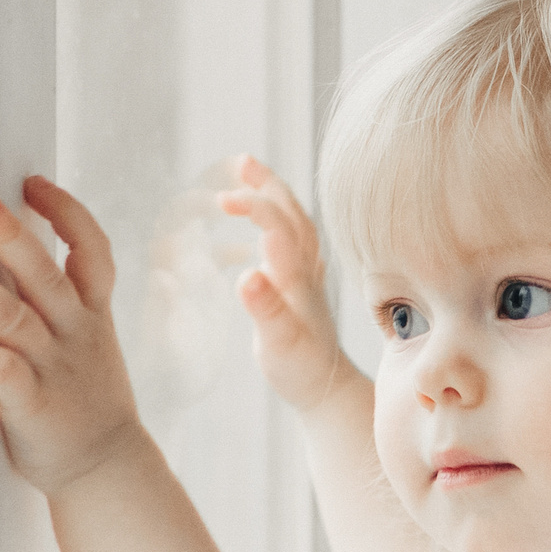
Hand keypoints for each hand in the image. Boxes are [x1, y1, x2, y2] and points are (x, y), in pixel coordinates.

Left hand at [0, 177, 144, 494]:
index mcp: (88, 310)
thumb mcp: (82, 339)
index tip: (32, 184)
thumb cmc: (80, 395)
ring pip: (13, 317)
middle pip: (43, 271)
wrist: (106, 466)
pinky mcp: (32, 404)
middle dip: (7, 231)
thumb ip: (49, 301)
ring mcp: (53, 366)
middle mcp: (73, 330)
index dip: (65, 211)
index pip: (91, 248)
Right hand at [217, 154, 362, 415]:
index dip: (254, 205)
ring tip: (245, 178)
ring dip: (271, 197)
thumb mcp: (278, 343)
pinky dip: (269, 226)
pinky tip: (247, 233)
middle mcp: (305, 269)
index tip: (223, 198)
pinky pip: (287, 243)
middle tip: (241, 162)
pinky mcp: (301, 286)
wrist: (328, 389)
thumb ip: (264, 308)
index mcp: (297, 276)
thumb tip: (246, 274)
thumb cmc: (300, 369)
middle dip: (267, 184)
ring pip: (292, 223)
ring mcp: (306, 275)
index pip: (277, 224)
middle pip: (291, 213)